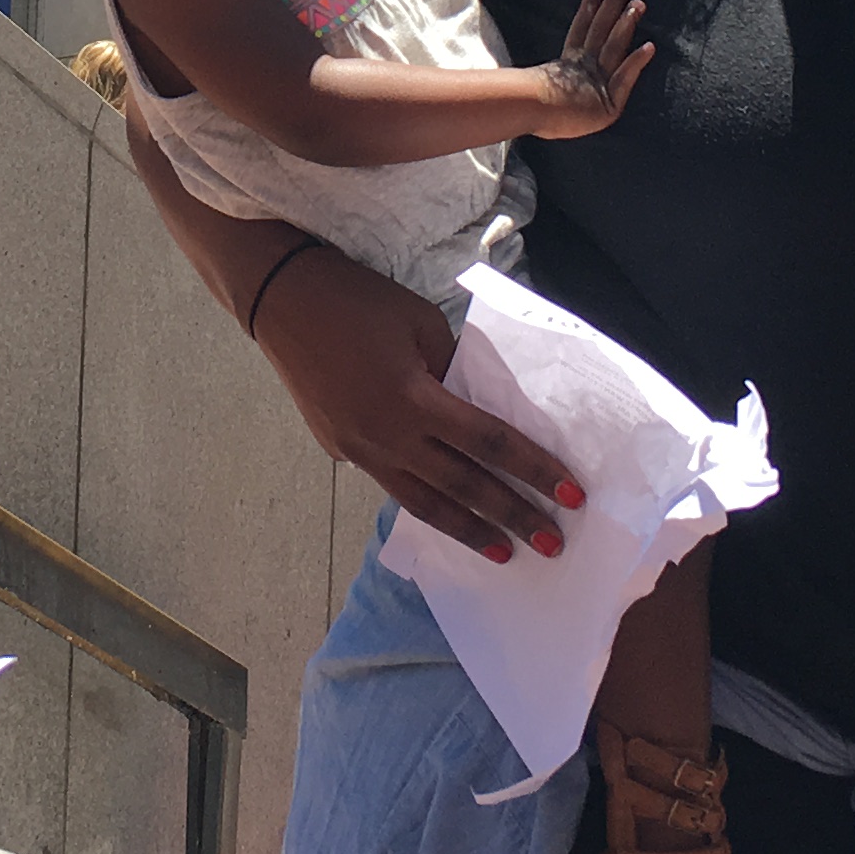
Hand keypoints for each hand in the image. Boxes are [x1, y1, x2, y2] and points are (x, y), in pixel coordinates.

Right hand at [249, 244, 581, 563]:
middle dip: (513, 516)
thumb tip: (479, 407)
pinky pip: (392, 485)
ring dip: (468, 530)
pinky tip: (448, 515)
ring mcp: (359, 450)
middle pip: (464, 485)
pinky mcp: (340, 450)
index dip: (534, 470)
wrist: (283, 300)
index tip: (571, 495)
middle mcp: (388, 435)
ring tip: (504, 553)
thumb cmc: (359, 300)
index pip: (489, 443)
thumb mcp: (422, 324)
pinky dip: (426, 505)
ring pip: (424, 502)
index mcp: (413, 398)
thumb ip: (453, 371)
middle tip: (553, 544)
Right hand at [528, 0, 654, 140]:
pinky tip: (650, 45)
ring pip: (614, 47)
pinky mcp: (608, 99)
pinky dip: (636, 61)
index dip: (588, 10)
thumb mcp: (528, 91)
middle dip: (611, 7)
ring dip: (626, 24)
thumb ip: (527, 81)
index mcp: (565, 68)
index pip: (579, 33)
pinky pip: (625, 76)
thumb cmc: (523, 107)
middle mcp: (583, 69)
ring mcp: (596, 82)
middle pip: (600, 31)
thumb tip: (492, 75)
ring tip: (639, 4)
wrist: (529, 110)